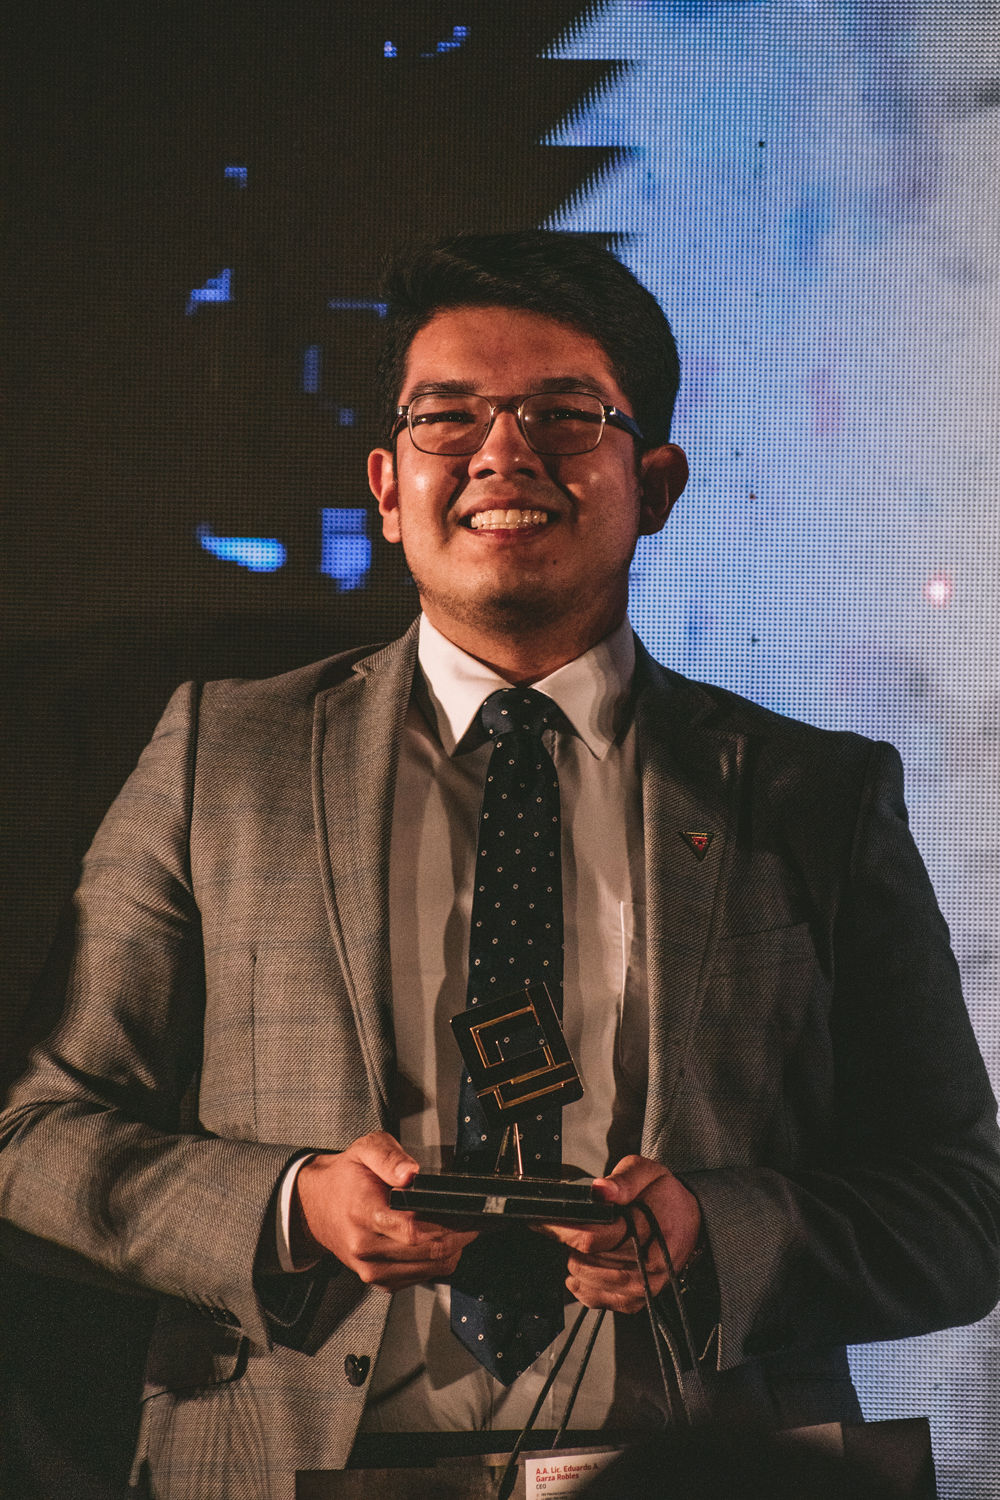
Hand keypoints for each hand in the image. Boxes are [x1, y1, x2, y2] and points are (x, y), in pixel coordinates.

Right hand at [292, 1132, 478, 1290]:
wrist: (317, 1206)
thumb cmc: (346, 1178)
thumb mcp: (365, 1150)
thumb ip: (390, 1157)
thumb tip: (411, 1174)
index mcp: (363, 1213)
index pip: (413, 1230)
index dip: (446, 1223)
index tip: (465, 1212)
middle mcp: (365, 1248)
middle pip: (427, 1251)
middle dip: (458, 1236)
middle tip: (472, 1219)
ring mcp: (371, 1269)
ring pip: (430, 1269)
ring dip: (452, 1250)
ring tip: (458, 1228)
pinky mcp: (379, 1281)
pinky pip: (421, 1277)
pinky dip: (436, 1261)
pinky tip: (437, 1240)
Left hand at [539, 1155, 701, 1313]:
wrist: (689, 1219)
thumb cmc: (664, 1195)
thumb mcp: (646, 1172)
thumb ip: (623, 1180)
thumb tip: (600, 1190)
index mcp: (653, 1230)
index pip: (597, 1239)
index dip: (566, 1230)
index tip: (543, 1221)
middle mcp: (652, 1266)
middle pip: (592, 1265)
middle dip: (569, 1247)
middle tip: (557, 1231)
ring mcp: (646, 1287)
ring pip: (595, 1287)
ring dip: (576, 1269)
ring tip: (571, 1249)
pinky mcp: (638, 1300)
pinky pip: (602, 1302)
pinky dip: (584, 1289)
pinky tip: (579, 1273)